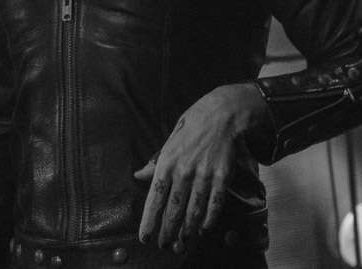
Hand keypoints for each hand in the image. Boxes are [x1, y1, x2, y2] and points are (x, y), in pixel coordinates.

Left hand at [133, 83, 269, 248]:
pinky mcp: (222, 176)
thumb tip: (138, 176)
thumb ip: (156, 163)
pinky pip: (215, 204)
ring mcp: (205, 174)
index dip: (149, 220)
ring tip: (182, 244)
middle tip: (165, 246)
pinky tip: (203, 229)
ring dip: (187, 231)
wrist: (222, 113)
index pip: (155, 198)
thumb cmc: (192, 126)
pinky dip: (209, 219)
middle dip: (168, 232)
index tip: (145, 238)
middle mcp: (184, 170)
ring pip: (194, 211)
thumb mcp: (169, 142)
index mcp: (167, 162)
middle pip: (174, 209)